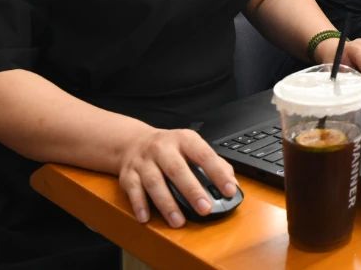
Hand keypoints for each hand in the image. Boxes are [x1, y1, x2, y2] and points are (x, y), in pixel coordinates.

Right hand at [117, 127, 236, 227]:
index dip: (218, 173)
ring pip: (154, 182)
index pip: (204, 155)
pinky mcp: (128, 174)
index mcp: (184, 140)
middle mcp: (163, 148)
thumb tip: (231, 182)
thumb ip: (213, 163)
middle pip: (177, 169)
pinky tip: (146, 217)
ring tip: (178, 221)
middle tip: (205, 209)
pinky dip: (140, 204)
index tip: (229, 190)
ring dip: (167, 203)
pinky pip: (133, 190)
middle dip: (192, 191)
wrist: (134, 142)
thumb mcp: (192, 147)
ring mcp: (144, 161)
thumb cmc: (170, 148)